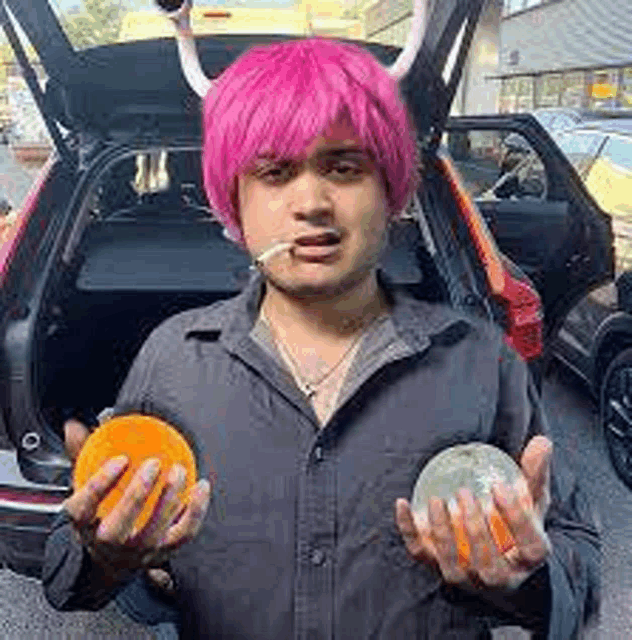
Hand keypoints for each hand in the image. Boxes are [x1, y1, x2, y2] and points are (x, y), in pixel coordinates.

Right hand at [62, 418, 211, 583]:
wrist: (114, 557)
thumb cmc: (101, 513)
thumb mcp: (86, 489)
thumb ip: (82, 455)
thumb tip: (75, 426)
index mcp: (85, 523)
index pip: (84, 508)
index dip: (101, 484)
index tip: (120, 459)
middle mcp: (110, 542)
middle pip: (120, 525)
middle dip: (137, 494)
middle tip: (153, 464)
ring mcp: (139, 549)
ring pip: (155, 529)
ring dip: (169, 498)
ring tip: (179, 470)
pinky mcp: (165, 550)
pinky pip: (184, 533)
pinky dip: (196, 511)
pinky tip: (202, 486)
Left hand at [395, 435, 552, 592]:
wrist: (495, 556)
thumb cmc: (516, 522)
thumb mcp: (530, 499)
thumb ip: (534, 474)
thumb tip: (542, 441)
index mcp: (528, 559)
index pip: (529, 546)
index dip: (516, 519)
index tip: (500, 486)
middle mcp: (499, 579)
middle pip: (489, 565)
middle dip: (476, 530)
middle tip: (464, 493)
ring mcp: (467, 579)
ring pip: (453, 567)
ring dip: (443, 534)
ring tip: (438, 500)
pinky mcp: (437, 570)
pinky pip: (420, 554)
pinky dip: (409, 531)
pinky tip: (402, 503)